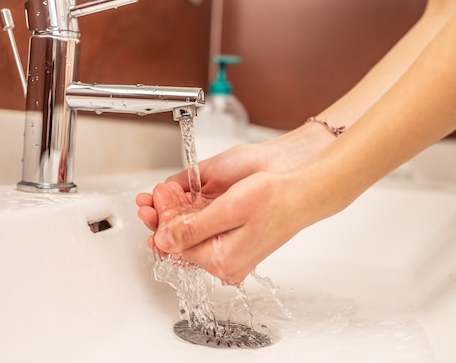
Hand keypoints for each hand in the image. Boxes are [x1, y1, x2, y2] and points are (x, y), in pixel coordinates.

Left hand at [149, 171, 319, 285]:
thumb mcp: (228, 210)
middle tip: (157, 194)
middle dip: (165, 216)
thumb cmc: (274, 199)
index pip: (175, 247)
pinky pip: (204, 232)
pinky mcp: (234, 245)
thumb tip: (163, 242)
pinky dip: (191, 215)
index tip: (154, 200)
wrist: (301, 193)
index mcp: (222, 261)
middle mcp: (224, 264)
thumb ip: (193, 228)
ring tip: (167, 192)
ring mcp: (229, 256)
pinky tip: (185, 199)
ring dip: (176, 214)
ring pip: (190, 236)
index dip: (161, 222)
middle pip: (181, 243)